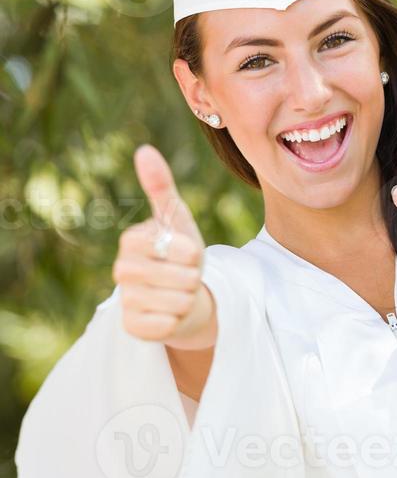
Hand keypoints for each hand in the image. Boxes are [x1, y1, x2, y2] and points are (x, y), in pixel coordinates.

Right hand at [111, 144, 214, 345]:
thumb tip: (144, 150)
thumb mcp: (177, 220)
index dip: (192, 253)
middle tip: (184, 276)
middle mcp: (121, 270)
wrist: (182, 295)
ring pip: (178, 302)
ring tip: (179, 294)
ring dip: (188, 299)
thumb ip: (161, 187)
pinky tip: (170, 314)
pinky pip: (167, 325)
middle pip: (181, 277)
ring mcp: (124, 301)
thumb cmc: (180, 254)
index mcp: (131, 241)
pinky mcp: (131, 328)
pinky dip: (178, 320)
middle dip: (193, 278)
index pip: (178, 249)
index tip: (186, 253)